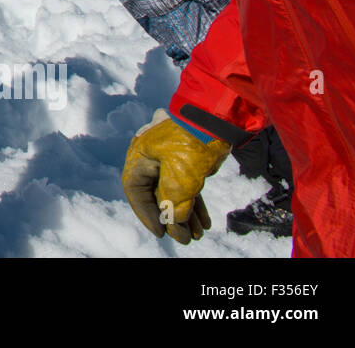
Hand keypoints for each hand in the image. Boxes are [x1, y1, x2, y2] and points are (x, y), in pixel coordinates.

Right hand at [122, 109, 230, 244]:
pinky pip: (186, 185)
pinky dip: (195, 203)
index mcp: (139, 158)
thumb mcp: (180, 181)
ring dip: (186, 215)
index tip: (161, 233)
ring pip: (174, 192)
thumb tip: (174, 227)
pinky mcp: (186, 160)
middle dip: (172, 219)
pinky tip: (205, 222)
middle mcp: (150, 158)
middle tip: (184, 238)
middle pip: (156, 195)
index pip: (136, 193)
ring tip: (198, 235)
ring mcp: (169, 159)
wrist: (217, 116)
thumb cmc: (191, 143)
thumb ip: (174, 206)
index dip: (148, 215)